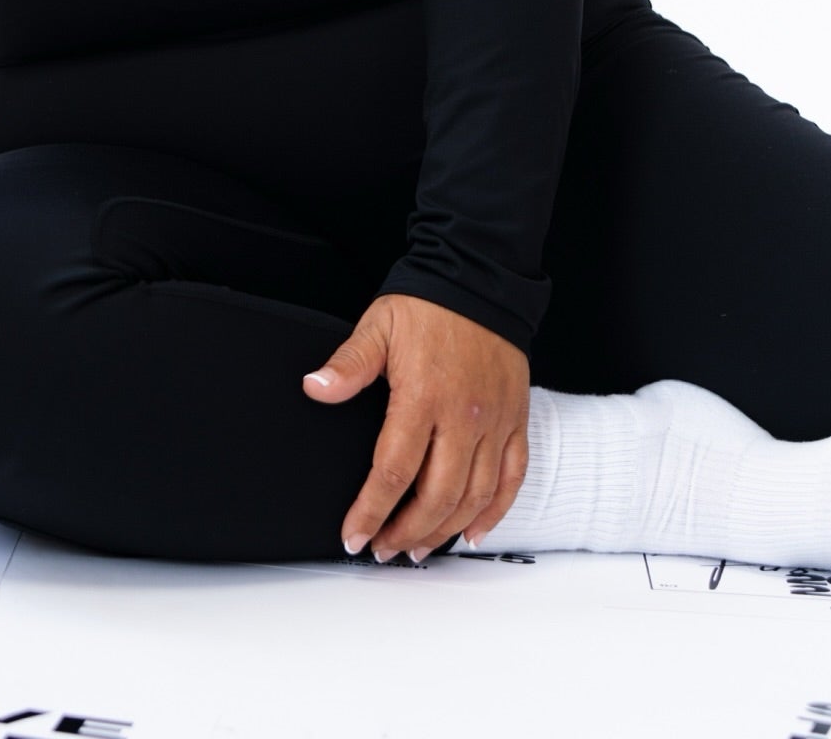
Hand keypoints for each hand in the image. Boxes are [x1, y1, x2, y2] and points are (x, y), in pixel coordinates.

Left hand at [301, 291, 527, 559]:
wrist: (480, 279)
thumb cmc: (428, 305)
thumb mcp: (379, 325)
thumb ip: (349, 363)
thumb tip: (315, 386)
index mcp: (423, 396)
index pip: (394, 470)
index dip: (371, 511)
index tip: (355, 537)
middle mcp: (463, 417)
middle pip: (436, 496)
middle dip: (406, 533)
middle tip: (384, 550)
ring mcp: (494, 422)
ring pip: (474, 497)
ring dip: (444, 532)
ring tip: (418, 550)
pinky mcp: (515, 421)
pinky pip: (512, 479)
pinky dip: (494, 513)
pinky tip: (472, 532)